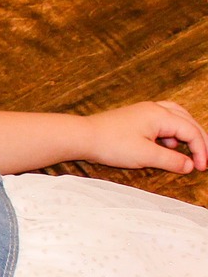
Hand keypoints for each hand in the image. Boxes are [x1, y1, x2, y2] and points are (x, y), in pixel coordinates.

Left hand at [80, 100, 207, 173]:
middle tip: (204, 158)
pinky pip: (162, 121)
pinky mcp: (136, 117)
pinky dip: (170, 133)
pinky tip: (166, 146)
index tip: (202, 167)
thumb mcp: (145, 156)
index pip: (191, 131)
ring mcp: (145, 111)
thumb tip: (190, 165)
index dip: (201, 150)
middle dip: (199, 140)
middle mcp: (155, 109)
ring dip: (185, 134)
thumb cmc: (110, 144)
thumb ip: (171, 160)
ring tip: (188, 151)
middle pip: (188, 121)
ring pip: (176, 118)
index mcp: (161, 115)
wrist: (81, 137)